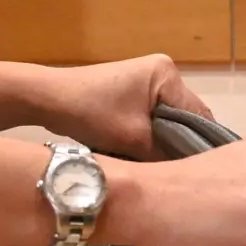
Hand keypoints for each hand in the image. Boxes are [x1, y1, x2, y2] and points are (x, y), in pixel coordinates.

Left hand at [28, 55, 211, 157]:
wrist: (47, 99)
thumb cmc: (90, 113)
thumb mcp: (133, 138)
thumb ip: (165, 154)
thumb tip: (187, 172)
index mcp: (167, 74)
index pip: (198, 114)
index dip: (199, 145)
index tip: (197, 173)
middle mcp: (163, 72)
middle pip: (184, 117)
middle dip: (179, 143)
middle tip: (180, 174)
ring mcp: (147, 80)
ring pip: (168, 120)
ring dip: (163, 141)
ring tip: (162, 168)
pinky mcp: (133, 91)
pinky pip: (152, 118)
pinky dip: (150, 136)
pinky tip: (145, 155)